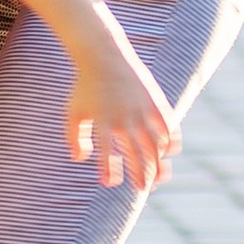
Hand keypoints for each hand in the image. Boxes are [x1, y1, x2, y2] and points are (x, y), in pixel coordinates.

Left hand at [65, 36, 180, 193]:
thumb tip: (81, 160)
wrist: (103, 54)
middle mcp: (123, 118)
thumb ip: (73, 137)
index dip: (109, 170)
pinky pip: (167, 125)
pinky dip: (171, 139)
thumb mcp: (73, 112)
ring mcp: (141, 110)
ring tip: (160, 178)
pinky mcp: (154, 101)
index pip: (106, 154)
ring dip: (159, 163)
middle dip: (142, 175)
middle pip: (137, 154)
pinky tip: (170, 151)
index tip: (110, 182)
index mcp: (102, 122)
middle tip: (144, 189)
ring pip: (155, 144)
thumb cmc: (85, 86)